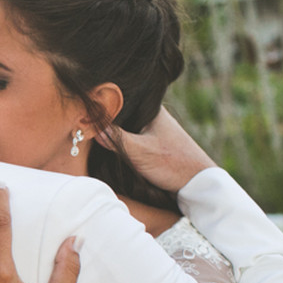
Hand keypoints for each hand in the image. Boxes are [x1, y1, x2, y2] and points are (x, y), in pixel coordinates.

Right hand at [95, 106, 215, 191]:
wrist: (198, 183)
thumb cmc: (172, 164)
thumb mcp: (139, 152)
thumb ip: (115, 138)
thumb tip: (91, 126)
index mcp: (152, 108)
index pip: (121, 99)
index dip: (103, 104)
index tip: (84, 109)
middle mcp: (153, 114)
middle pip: (122, 112)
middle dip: (106, 119)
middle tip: (83, 122)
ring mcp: (154, 128)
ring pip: (126, 125)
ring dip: (113, 131)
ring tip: (92, 132)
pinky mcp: (154, 141)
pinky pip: (131, 135)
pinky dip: (120, 139)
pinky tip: (109, 145)